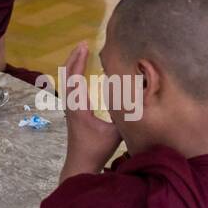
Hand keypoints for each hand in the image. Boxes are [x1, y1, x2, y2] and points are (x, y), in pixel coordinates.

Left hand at [60, 42, 121, 174]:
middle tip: (82, 44)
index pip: (75, 77)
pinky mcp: (72, 112)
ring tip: (80, 53)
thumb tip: (140, 99)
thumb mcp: (115, 131)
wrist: (81, 163)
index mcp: (78, 105)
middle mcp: (70, 104)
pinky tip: (79, 73)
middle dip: (74, 58)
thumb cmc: (97, 148)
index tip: (85, 46)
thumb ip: (125, 115)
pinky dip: (73, 75)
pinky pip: (69, 88)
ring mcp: (69, 108)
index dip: (79, 60)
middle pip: (67, 75)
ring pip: (66, 81)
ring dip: (72, 66)